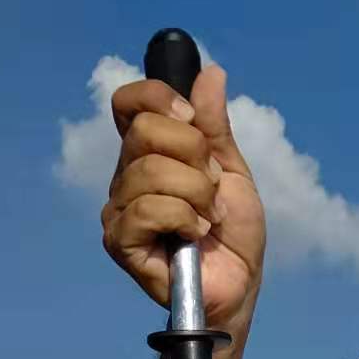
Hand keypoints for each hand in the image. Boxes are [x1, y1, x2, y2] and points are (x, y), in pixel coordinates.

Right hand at [102, 65, 265, 327]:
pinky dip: (183, 218)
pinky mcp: (120, 242)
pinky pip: (148, 209)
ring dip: (196, 194)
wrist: (239, 286)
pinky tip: (193, 235)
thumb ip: (214, 126)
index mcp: (146, 154)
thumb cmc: (233, 236)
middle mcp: (125, 177)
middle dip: (194, 156)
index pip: (130, 102)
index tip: (194, 121)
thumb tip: (210, 73)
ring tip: (207, 219)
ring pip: (151, 171)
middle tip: (210, 189)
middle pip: (145, 131)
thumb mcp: (230, 170)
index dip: (160, 98)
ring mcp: (119, 210)